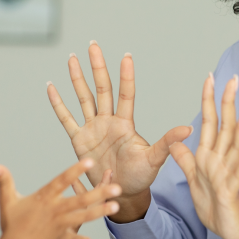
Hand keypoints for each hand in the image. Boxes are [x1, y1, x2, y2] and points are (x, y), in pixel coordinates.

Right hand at [0, 159, 120, 238]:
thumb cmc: (11, 223)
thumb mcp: (7, 200)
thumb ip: (4, 181)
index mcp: (45, 198)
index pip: (62, 181)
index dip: (75, 170)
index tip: (90, 161)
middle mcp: (56, 211)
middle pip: (81, 200)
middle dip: (100, 193)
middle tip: (118, 187)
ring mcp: (60, 225)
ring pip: (84, 216)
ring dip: (101, 211)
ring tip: (116, 206)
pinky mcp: (60, 238)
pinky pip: (74, 238)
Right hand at [47, 42, 191, 218]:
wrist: (121, 193)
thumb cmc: (141, 177)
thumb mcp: (154, 159)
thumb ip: (167, 142)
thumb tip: (188, 129)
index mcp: (125, 124)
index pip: (126, 94)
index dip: (126, 76)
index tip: (126, 56)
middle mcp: (108, 121)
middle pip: (102, 88)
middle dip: (97, 66)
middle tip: (93, 45)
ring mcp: (93, 128)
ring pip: (84, 98)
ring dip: (77, 78)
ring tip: (72, 58)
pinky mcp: (79, 140)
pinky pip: (66, 118)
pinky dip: (58, 103)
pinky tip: (51, 87)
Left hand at [168, 74, 238, 238]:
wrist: (231, 231)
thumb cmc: (215, 205)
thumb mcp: (194, 180)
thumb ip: (186, 160)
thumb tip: (178, 141)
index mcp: (210, 156)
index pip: (210, 122)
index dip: (209, 100)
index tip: (210, 78)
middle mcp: (222, 160)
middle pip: (226, 126)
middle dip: (228, 103)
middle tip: (233, 79)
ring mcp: (229, 174)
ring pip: (237, 146)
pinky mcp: (231, 191)